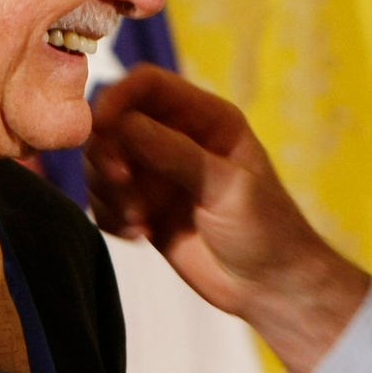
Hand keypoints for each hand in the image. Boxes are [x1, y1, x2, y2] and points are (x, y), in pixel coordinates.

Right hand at [86, 66, 368, 372]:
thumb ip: (176, 154)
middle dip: (108, 153)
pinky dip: (111, 216)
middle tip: (122, 183)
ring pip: (102, 162)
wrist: (269, 287)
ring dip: (109, 191)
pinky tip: (142, 234)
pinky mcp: (143, 207)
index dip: (118, 97)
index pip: (147, 85)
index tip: (102, 127)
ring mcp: (157, 174)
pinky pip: (103, 200)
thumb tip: (121, 124)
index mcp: (206, 118)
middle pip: (114, 122)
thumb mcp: (227, 187)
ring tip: (140, 221)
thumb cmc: (266, 230)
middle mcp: (175, 138)